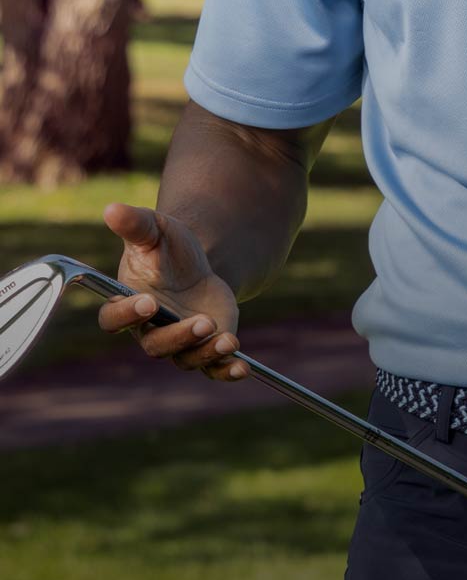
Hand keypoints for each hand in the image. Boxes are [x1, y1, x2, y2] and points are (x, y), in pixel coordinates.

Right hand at [97, 202, 245, 381]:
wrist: (197, 264)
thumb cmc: (167, 247)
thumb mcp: (154, 230)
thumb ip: (134, 223)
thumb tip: (111, 208)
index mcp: (127, 304)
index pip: (114, 319)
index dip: (126, 315)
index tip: (149, 301)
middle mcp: (149, 331)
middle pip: (155, 346)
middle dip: (179, 336)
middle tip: (203, 321)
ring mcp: (178, 344)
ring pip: (186, 359)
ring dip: (206, 353)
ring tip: (228, 340)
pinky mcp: (205, 349)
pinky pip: (213, 369)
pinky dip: (226, 371)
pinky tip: (242, 366)